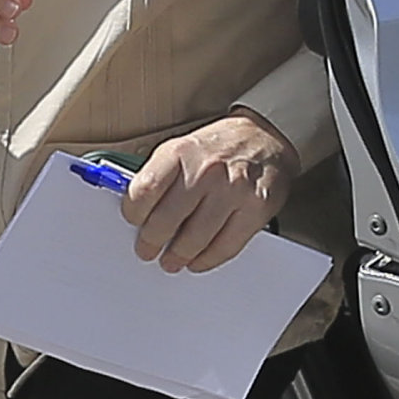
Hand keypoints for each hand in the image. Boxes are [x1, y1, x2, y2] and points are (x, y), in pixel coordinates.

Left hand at [120, 109, 297, 273]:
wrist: (265, 137)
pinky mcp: (256, 208)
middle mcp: (206, 170)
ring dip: (179, 256)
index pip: (144, 191)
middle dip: (151, 242)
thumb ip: (158, 177)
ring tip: (171, 260)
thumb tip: (136, 210)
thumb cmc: (217, 148)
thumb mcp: (181, 148)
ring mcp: (233, 190)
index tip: (133, 222)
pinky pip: (226, 246)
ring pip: (195, 239)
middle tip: (147, 250)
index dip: (133, 213)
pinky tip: (198, 260)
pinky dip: (208, 260)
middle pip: (166, 220)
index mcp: (180, 152)